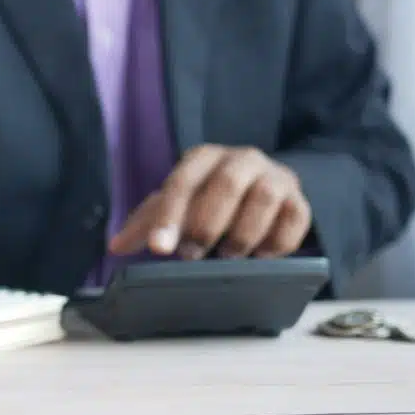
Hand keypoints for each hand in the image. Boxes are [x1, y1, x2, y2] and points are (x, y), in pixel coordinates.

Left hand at [109, 145, 310, 259]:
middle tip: (192, 256)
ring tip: (228, 256)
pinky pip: (295, 219)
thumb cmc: (209, 198)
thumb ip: (147, 223)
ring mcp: (275, 177)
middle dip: (206, 225)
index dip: (169, 217)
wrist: (263, 186)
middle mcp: (241, 159)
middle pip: (226, 185)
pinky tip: (261, 257)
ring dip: (243, 234)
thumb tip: (115, 246)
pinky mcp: (299, 200)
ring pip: (263, 199)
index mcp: (203, 158)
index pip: (182, 183)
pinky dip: (277, 243)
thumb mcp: (177, 205)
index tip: (159, 249)